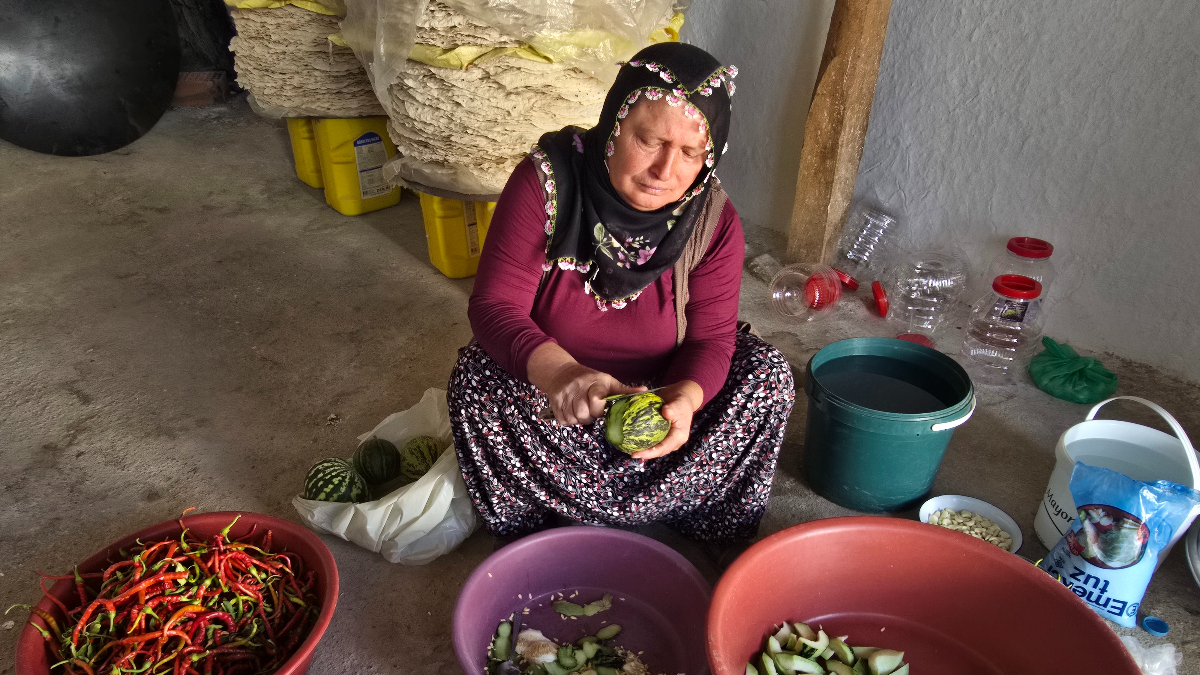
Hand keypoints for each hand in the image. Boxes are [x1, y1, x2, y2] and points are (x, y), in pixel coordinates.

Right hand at [527, 343, 643, 424]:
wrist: (561, 371)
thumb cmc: (590, 378)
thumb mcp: (607, 381)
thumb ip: (624, 390)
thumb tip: (645, 391)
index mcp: (594, 382)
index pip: (596, 400)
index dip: (599, 409)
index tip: (601, 409)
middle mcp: (577, 387)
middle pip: (583, 413)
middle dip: (589, 417)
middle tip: (591, 412)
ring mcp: (564, 394)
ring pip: (573, 418)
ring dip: (579, 419)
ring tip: (583, 411)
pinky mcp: (554, 401)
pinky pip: (563, 420)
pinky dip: (569, 420)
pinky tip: (572, 412)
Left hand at [631, 380, 702, 459]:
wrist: (682, 398)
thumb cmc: (681, 401)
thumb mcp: (678, 403)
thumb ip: (673, 408)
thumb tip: (666, 412)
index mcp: (679, 436)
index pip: (664, 448)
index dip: (651, 453)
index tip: (638, 453)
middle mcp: (674, 441)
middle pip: (659, 451)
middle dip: (645, 454)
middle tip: (631, 454)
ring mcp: (668, 439)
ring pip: (655, 448)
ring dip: (644, 450)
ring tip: (630, 449)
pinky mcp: (663, 435)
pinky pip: (653, 441)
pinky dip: (644, 441)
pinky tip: (633, 440)